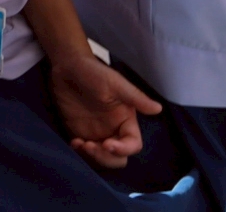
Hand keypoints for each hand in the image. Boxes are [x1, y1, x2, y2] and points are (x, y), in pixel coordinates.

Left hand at [47, 51, 161, 169]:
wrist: (66, 67)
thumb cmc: (94, 72)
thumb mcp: (115, 83)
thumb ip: (135, 97)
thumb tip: (158, 109)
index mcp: (126, 120)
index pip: (133, 144)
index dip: (123, 149)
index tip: (107, 143)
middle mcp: (113, 131)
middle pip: (118, 158)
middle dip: (106, 158)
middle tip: (90, 145)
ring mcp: (96, 134)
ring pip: (102, 159)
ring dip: (93, 158)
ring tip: (79, 144)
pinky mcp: (80, 134)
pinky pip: (84, 154)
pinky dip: (80, 154)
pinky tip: (74, 143)